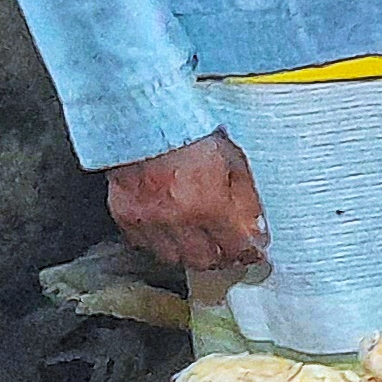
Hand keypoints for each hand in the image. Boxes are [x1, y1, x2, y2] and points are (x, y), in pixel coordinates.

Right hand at [109, 130, 268, 276]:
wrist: (143, 121)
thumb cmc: (188, 135)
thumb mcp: (233, 162)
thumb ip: (246, 199)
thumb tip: (256, 227)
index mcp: (210, 205)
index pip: (236, 247)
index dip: (248, 253)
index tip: (253, 252)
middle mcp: (178, 218)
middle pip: (204, 260)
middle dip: (219, 256)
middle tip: (226, 248)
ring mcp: (149, 220)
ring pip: (173, 258)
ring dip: (188, 253)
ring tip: (198, 241)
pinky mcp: (125, 216)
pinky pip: (144, 244)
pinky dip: (158, 242)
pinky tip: (168, 231)